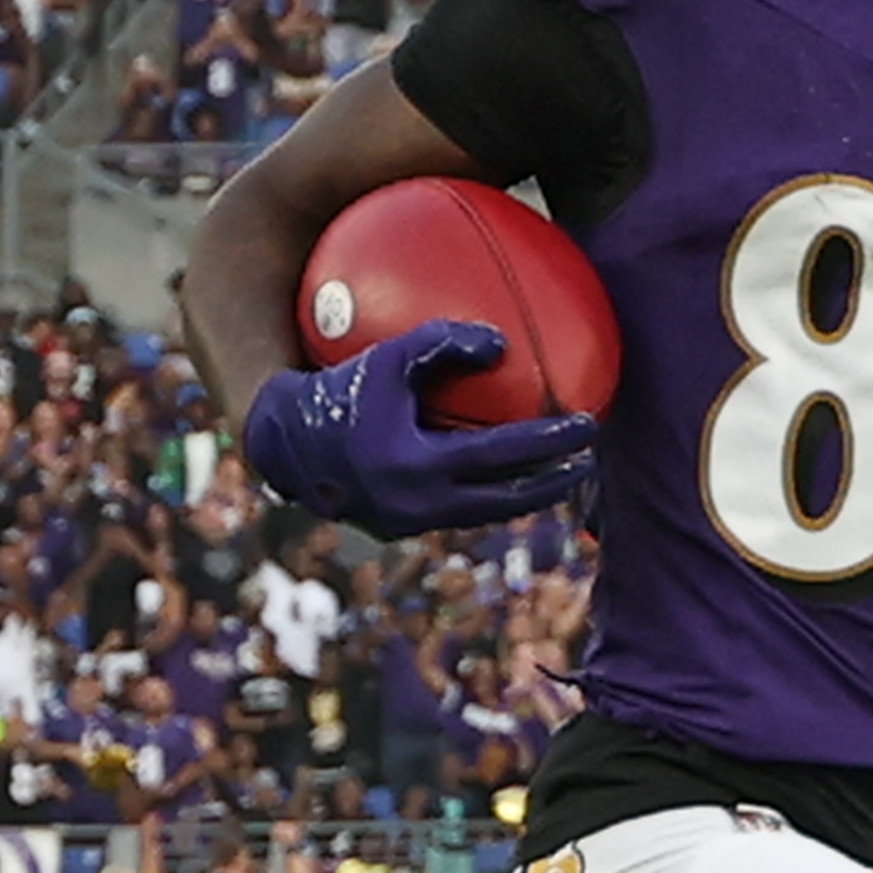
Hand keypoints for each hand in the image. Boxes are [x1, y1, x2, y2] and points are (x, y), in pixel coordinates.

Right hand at [237, 317, 599, 536]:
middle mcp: (418, 506)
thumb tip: (502, 344)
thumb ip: (442, 342)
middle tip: (589, 459)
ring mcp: (410, 524)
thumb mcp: (388, 358)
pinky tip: (511, 477)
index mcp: (416, 467)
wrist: (283, 443)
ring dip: (527, 495)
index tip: (587, 424)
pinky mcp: (402, 529)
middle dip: (554, 482)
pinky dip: (492, 496)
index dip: (549, 442)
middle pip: (507, 500)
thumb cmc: (338, 388)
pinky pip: (461, 512)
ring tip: (561, 473)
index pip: (502, 456)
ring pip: (487, 514)